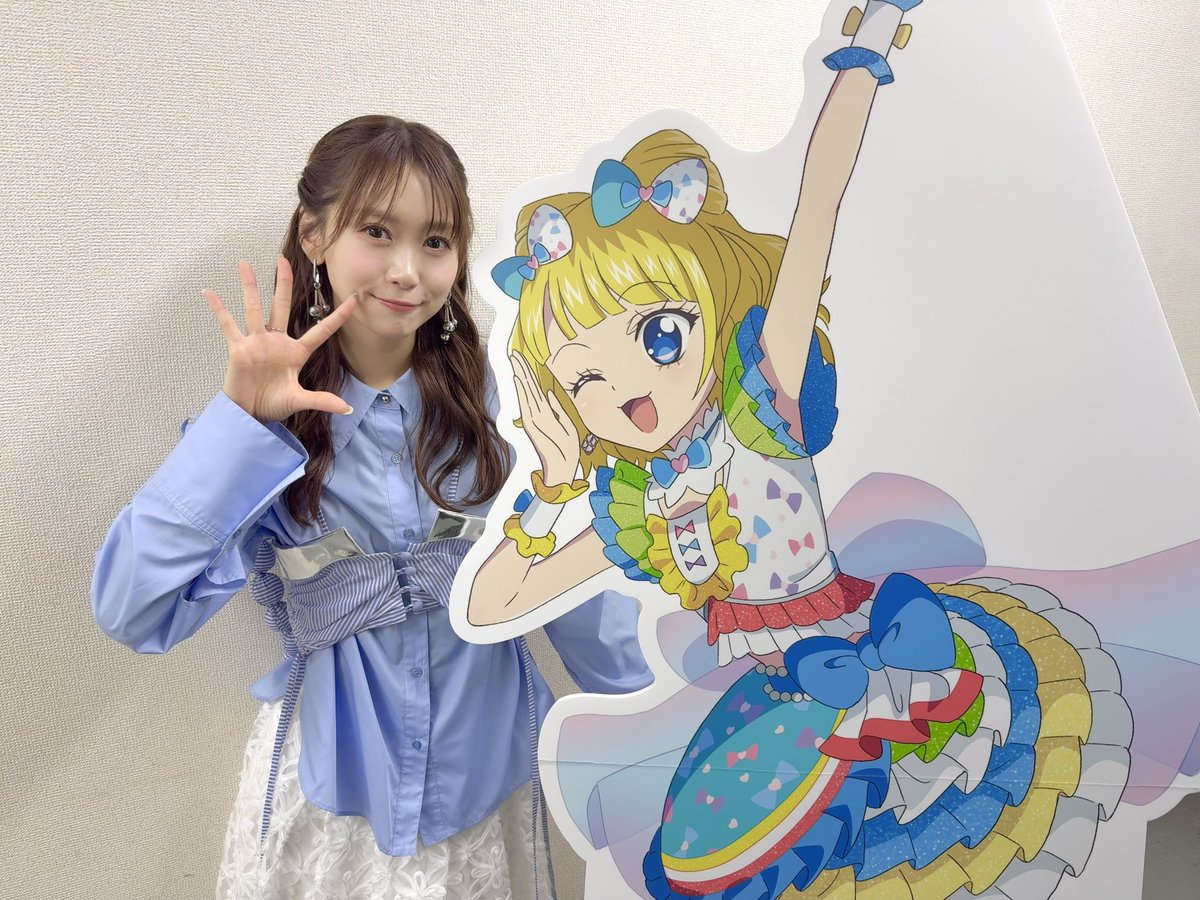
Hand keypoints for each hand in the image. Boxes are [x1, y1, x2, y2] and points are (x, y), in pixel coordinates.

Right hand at [203, 258, 357, 421]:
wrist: (249, 414)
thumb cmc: (273, 405)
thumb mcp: (299, 400)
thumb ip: (322, 400)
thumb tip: (347, 409)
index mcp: (297, 352)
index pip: (321, 330)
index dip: (337, 317)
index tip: (353, 300)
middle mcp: (277, 342)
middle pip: (281, 305)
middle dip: (283, 283)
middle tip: (284, 260)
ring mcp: (257, 342)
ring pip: (253, 308)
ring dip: (249, 286)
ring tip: (244, 263)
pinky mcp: (238, 348)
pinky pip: (228, 324)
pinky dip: (218, 309)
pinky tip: (209, 292)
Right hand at [509, 352, 579, 485]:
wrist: (563, 470)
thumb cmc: (566, 451)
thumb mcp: (568, 426)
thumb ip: (558, 409)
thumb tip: (548, 393)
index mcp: (544, 414)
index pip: (534, 390)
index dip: (528, 374)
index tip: (522, 360)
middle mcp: (536, 414)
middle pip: (528, 387)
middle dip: (521, 370)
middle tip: (514, 353)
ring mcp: (534, 419)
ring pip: (526, 392)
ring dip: (520, 376)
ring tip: (514, 360)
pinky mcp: (533, 425)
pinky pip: (527, 403)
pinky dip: (522, 391)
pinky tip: (518, 379)